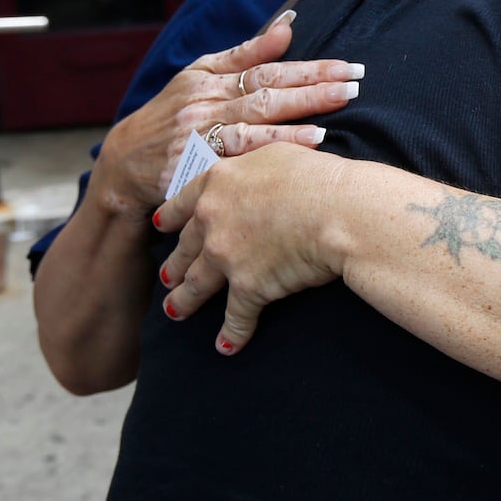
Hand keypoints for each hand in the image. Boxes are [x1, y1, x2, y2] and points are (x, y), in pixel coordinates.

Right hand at [90, 11, 364, 218]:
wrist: (123, 165)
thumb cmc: (173, 115)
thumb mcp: (200, 75)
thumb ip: (246, 53)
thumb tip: (288, 24)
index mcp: (209, 77)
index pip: (268, 68)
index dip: (310, 67)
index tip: (348, 66)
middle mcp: (204, 103)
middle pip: (266, 92)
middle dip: (314, 88)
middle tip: (354, 85)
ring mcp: (197, 134)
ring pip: (252, 123)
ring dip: (294, 120)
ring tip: (330, 116)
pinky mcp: (192, 166)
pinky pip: (237, 157)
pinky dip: (271, 150)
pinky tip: (302, 147)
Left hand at [155, 142, 348, 352]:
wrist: (338, 209)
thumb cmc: (318, 176)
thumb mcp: (278, 152)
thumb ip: (255, 162)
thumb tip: (260, 167)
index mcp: (218, 183)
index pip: (184, 202)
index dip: (171, 218)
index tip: (161, 227)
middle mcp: (212, 220)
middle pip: (185, 248)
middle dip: (174, 266)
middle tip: (166, 278)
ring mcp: (226, 256)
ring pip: (196, 284)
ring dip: (184, 302)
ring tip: (175, 313)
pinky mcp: (248, 287)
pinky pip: (236, 317)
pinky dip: (231, 335)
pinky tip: (226, 347)